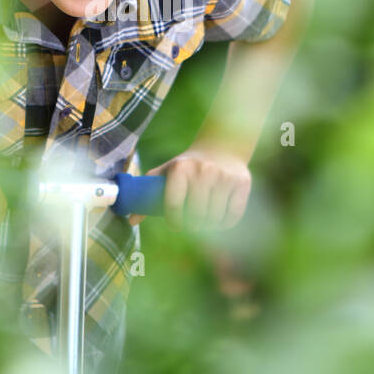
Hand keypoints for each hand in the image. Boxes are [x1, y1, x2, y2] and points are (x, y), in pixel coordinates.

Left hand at [131, 145, 250, 230]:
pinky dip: (225, 224)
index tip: (175, 225)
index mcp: (180, 168)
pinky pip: (233, 216)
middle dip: (192, 226)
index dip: (174, 221)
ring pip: (215, 218)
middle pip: (196, 215)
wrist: (222, 148)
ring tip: (204, 221)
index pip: (174, 205)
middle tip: (190, 225)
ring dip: (209, 226)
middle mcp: (203, 171)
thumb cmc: (188, 166)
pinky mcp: (241, 184)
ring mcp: (224, 177)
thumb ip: (147, 194)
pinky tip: (219, 218)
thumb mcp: (166, 172)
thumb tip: (131, 220)